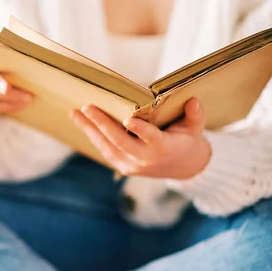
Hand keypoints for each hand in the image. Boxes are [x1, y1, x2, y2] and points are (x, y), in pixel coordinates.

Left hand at [71, 98, 210, 178]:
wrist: (184, 169)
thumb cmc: (187, 141)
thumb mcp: (195, 129)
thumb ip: (195, 116)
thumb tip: (193, 101)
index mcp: (164, 148)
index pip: (151, 138)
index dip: (140, 130)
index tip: (128, 119)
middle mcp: (145, 159)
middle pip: (120, 142)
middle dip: (102, 124)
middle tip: (87, 107)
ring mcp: (132, 165)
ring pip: (107, 147)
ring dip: (89, 130)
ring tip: (75, 113)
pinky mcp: (124, 168)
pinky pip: (105, 151)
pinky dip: (93, 137)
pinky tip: (83, 123)